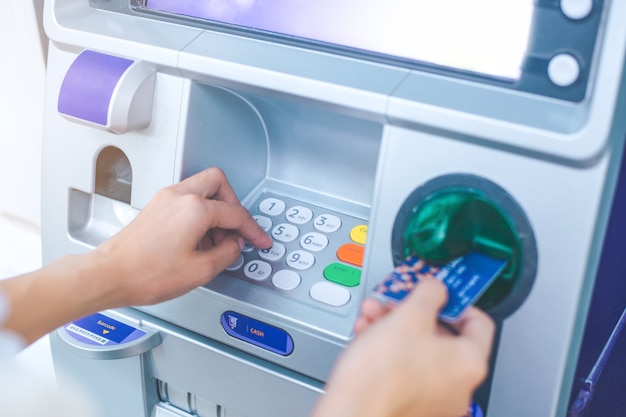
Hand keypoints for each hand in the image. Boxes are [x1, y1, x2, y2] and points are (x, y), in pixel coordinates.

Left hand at [91, 167, 271, 307]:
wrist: (109, 275)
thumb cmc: (145, 273)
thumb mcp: (201, 270)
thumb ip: (227, 253)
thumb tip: (234, 245)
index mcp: (195, 208)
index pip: (235, 213)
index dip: (253, 229)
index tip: (259, 240)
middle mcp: (179, 196)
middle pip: (219, 182)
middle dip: (234, 204)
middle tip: (238, 228)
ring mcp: (165, 199)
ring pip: (202, 188)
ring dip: (216, 209)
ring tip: (218, 240)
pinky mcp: (156, 207)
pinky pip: (187, 199)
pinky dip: (200, 213)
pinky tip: (199, 237)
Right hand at [313, 279, 494, 416]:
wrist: (352, 411)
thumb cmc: (382, 376)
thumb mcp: (409, 316)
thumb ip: (429, 293)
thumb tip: (436, 288)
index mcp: (469, 362)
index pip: (479, 322)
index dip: (456, 301)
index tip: (439, 292)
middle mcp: (458, 384)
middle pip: (441, 334)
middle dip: (412, 312)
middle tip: (396, 302)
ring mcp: (434, 397)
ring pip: (418, 349)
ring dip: (394, 326)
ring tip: (374, 316)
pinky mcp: (410, 403)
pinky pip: (404, 367)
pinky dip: (388, 348)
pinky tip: (368, 336)